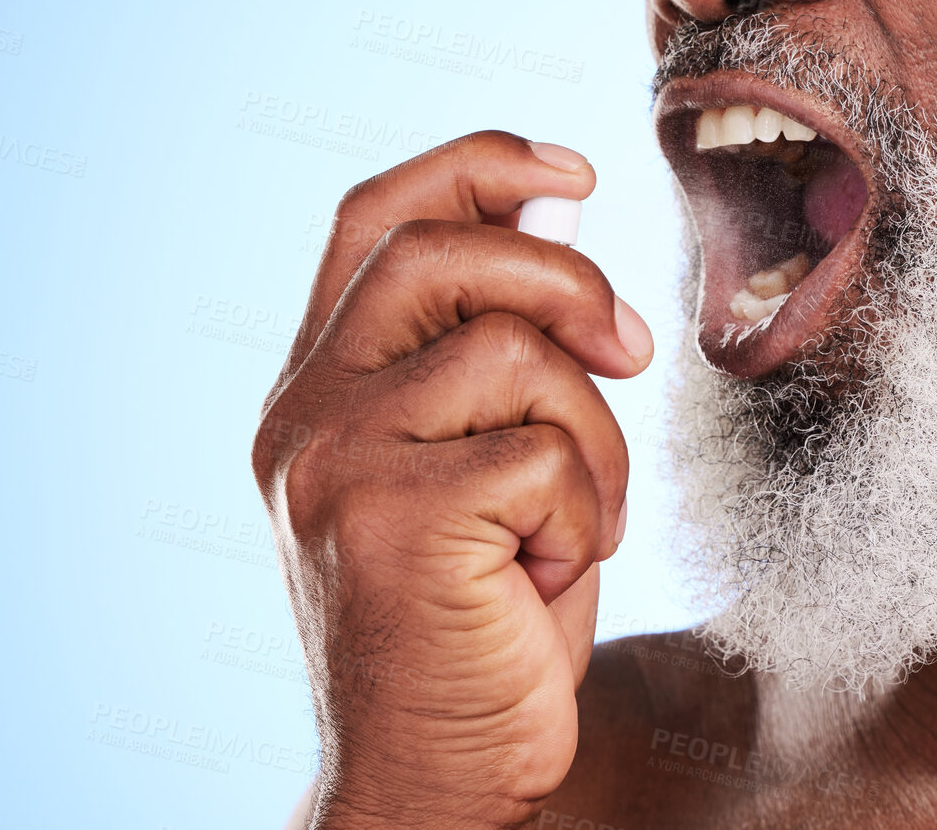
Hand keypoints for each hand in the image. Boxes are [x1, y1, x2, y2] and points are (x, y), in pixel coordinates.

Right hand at [251, 131, 652, 828]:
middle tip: (631, 350)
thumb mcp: (486, 460)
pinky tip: (547, 574)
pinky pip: (545, 454)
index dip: (477, 167)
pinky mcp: (390, 521)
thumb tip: (561, 207)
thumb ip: (500, 344)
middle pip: (439, 252)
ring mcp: (334, 464)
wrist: (434, 773)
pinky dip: (587, 509)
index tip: (576, 174)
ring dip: (593, 437)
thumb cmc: (478, 615)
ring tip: (574, 523)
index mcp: (321, 386)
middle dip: (567, 282)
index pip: (375, 220)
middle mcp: (305, 414)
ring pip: (516, 353)